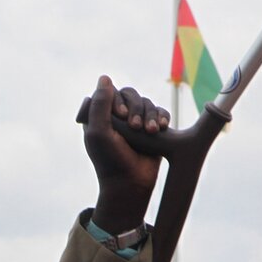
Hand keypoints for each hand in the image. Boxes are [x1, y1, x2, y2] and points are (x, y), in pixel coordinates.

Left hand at [83, 75, 167, 232]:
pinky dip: (162, 117)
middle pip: (130, 94)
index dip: (117, 100)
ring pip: (146, 103)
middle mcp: (116, 117)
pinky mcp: (152, 128)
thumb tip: (105, 78)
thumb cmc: (110, 160)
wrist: (131, 183)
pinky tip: (162, 127)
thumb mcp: (99, 132)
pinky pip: (160, 111)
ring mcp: (135, 122)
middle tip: (136, 127)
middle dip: (136, 109)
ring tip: (151, 132)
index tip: (120, 116)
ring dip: (150, 115)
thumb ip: (100, 104)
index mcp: (99, 116)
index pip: (110, 92)